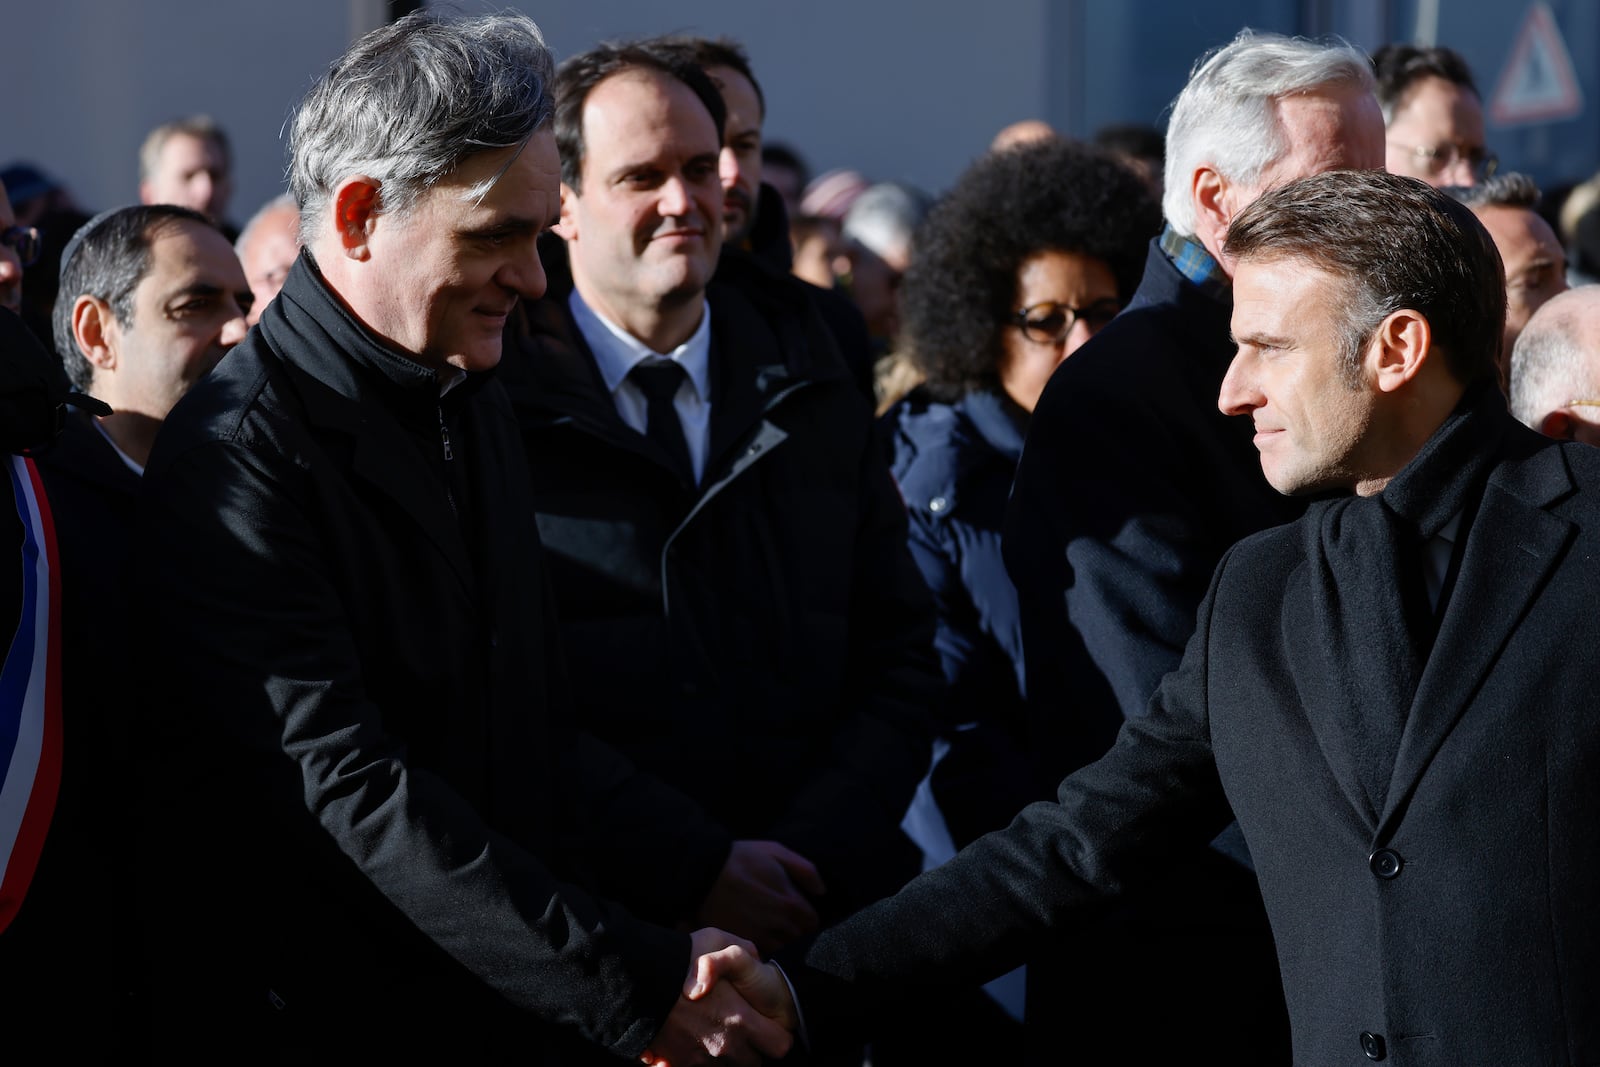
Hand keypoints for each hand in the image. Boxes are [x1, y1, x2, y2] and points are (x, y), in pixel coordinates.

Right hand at [640, 929, 793, 1065]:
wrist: (632, 979)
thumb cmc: (677, 956)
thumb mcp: (715, 939)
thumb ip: (740, 950)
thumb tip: (755, 956)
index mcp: (740, 1019)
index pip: (779, 1046)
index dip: (775, 1035)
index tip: (766, 1025)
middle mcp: (724, 1046)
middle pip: (752, 1062)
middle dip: (747, 1047)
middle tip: (734, 1025)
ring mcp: (699, 1060)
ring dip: (721, 1055)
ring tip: (707, 1029)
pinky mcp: (677, 1064)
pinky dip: (694, 1060)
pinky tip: (687, 1041)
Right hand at [695, 840, 824, 954]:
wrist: (702, 873)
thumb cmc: (740, 858)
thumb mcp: (776, 852)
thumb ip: (805, 870)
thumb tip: (822, 891)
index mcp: (790, 902)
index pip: (812, 921)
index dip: (807, 915)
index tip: (800, 910)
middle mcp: (778, 923)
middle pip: (799, 937)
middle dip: (796, 928)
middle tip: (786, 919)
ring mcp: (760, 936)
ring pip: (783, 947)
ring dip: (781, 940)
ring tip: (772, 928)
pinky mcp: (741, 942)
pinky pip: (762, 952)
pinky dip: (763, 946)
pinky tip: (758, 933)